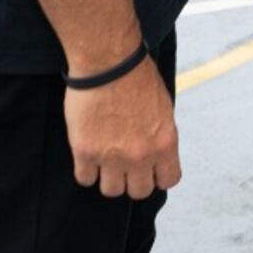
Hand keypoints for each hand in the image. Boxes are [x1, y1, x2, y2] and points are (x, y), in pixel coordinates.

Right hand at [63, 56, 180, 198]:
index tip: (149, 168)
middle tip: (124, 164)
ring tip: (104, 160)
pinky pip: (85, 179)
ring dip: (108, 177)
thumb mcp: (163, 107)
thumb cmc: (137, 77)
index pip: (168, 180)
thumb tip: (157, 153)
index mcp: (165, 143)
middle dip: (133, 179)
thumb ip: (161, 136)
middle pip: (139, 191)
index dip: (157, 175)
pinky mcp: (85, 152)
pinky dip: (86, 170)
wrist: (108, 61)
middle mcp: (141, 155)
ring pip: (111, 191)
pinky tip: (87, 155)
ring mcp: (112, 157)